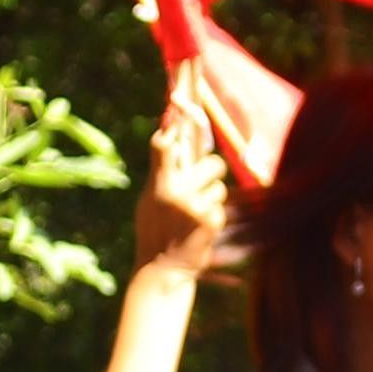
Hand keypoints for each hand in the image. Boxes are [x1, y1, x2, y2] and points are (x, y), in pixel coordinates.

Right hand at [135, 78, 232, 275]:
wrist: (162, 269)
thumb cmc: (156, 229)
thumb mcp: (151, 198)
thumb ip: (161, 170)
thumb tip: (171, 134)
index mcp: (158, 182)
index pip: (165, 145)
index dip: (177, 123)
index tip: (179, 102)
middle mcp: (174, 190)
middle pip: (211, 161)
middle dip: (210, 172)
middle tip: (197, 189)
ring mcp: (193, 205)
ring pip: (220, 185)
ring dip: (212, 197)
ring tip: (194, 215)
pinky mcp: (209, 220)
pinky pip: (221, 205)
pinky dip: (214, 215)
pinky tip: (199, 229)